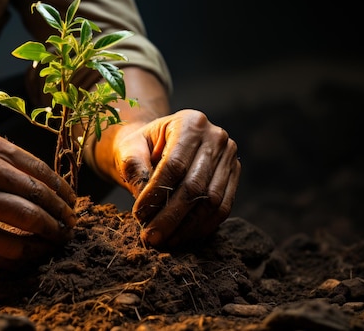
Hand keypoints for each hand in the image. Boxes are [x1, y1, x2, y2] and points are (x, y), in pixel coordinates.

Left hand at [112, 109, 239, 246]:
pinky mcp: (234, 175)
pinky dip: (202, 226)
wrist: (157, 144)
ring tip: (164, 240)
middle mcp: (216, 137)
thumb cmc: (141, 146)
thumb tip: (143, 195)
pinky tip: (181, 236)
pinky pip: (223, 208)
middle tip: (151, 237)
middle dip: (170, 217)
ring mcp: (229, 156)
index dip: (156, 194)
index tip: (139, 215)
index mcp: (190, 123)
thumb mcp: (129, 149)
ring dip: (187, 226)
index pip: (175, 165)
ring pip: (212, 201)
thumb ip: (133, 167)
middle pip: (195, 186)